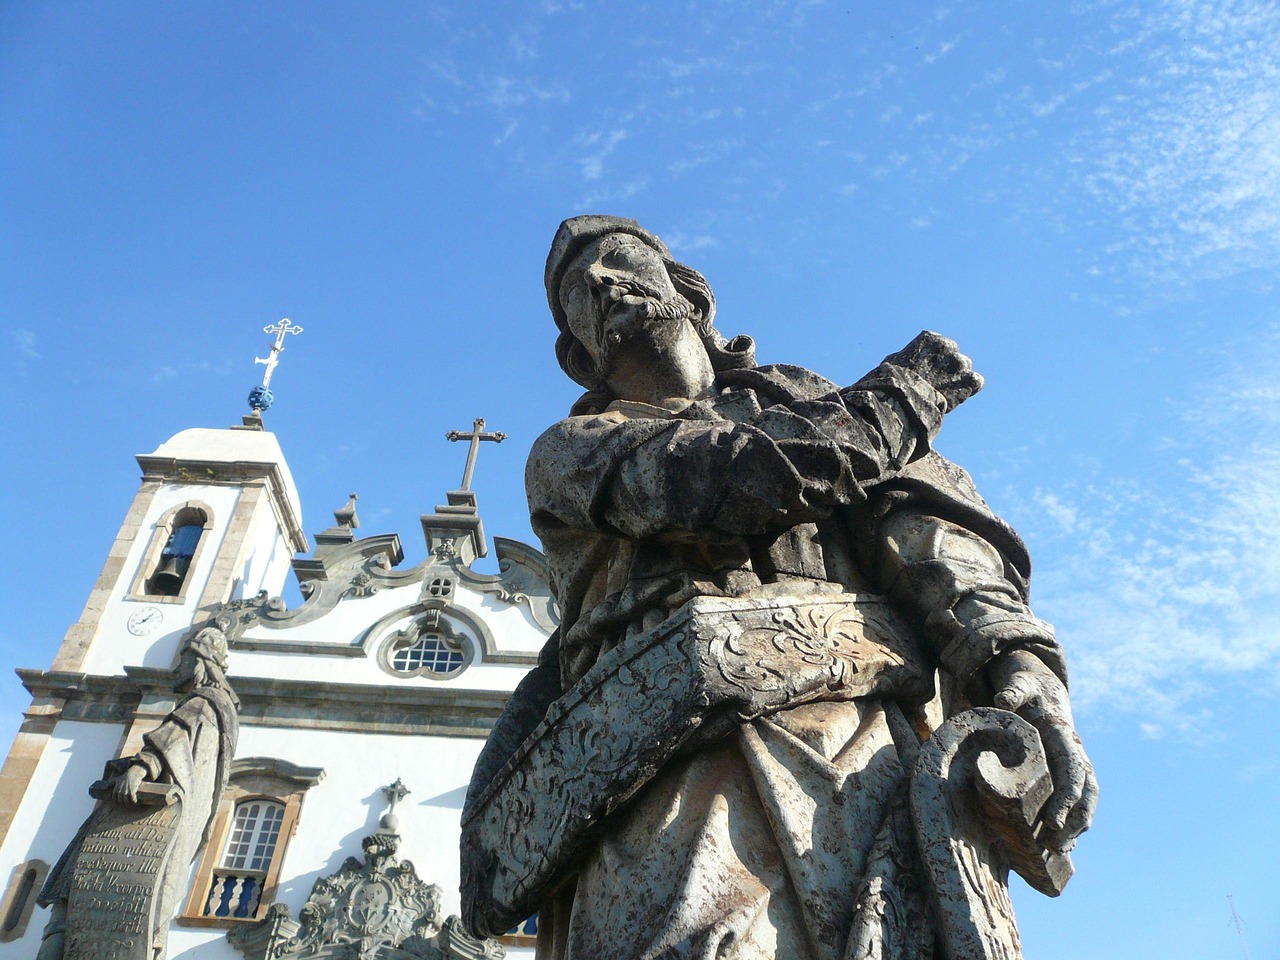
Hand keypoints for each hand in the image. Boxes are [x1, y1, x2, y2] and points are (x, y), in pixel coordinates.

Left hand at [108, 763, 146, 804]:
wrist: (133, 773)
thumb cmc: (124, 776)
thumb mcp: (116, 779)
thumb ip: (110, 783)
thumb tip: (104, 786)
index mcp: (116, 789)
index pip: (114, 798)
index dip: (117, 799)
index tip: (120, 800)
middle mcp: (120, 791)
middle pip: (120, 800)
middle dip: (123, 802)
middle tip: (127, 802)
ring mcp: (126, 792)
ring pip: (126, 801)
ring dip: (129, 803)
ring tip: (131, 803)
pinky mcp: (132, 791)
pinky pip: (132, 799)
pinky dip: (134, 801)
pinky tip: (135, 802)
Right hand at [883, 330, 983, 411]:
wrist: (902, 400)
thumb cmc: (892, 382)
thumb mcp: (895, 361)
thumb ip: (909, 356)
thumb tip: (909, 359)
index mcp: (930, 339)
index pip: (939, 347)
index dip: (934, 361)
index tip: (926, 373)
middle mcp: (948, 347)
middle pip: (954, 357)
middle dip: (947, 369)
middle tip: (936, 384)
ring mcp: (960, 363)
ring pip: (964, 369)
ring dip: (957, 379)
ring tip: (943, 393)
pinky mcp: (969, 379)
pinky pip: (976, 382)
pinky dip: (968, 389)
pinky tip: (956, 397)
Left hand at [987, 649, 1097, 851]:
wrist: (1040, 682)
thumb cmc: (1026, 684)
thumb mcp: (1019, 682)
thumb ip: (1013, 690)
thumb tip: (1003, 700)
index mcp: (1064, 733)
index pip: (1073, 769)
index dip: (1066, 797)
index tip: (1052, 821)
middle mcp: (1075, 750)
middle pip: (1085, 790)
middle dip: (1074, 820)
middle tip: (1055, 846)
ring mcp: (1074, 760)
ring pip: (1086, 798)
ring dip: (1077, 825)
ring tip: (1060, 851)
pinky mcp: (1066, 768)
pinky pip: (1077, 798)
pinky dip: (1072, 819)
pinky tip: (1061, 843)